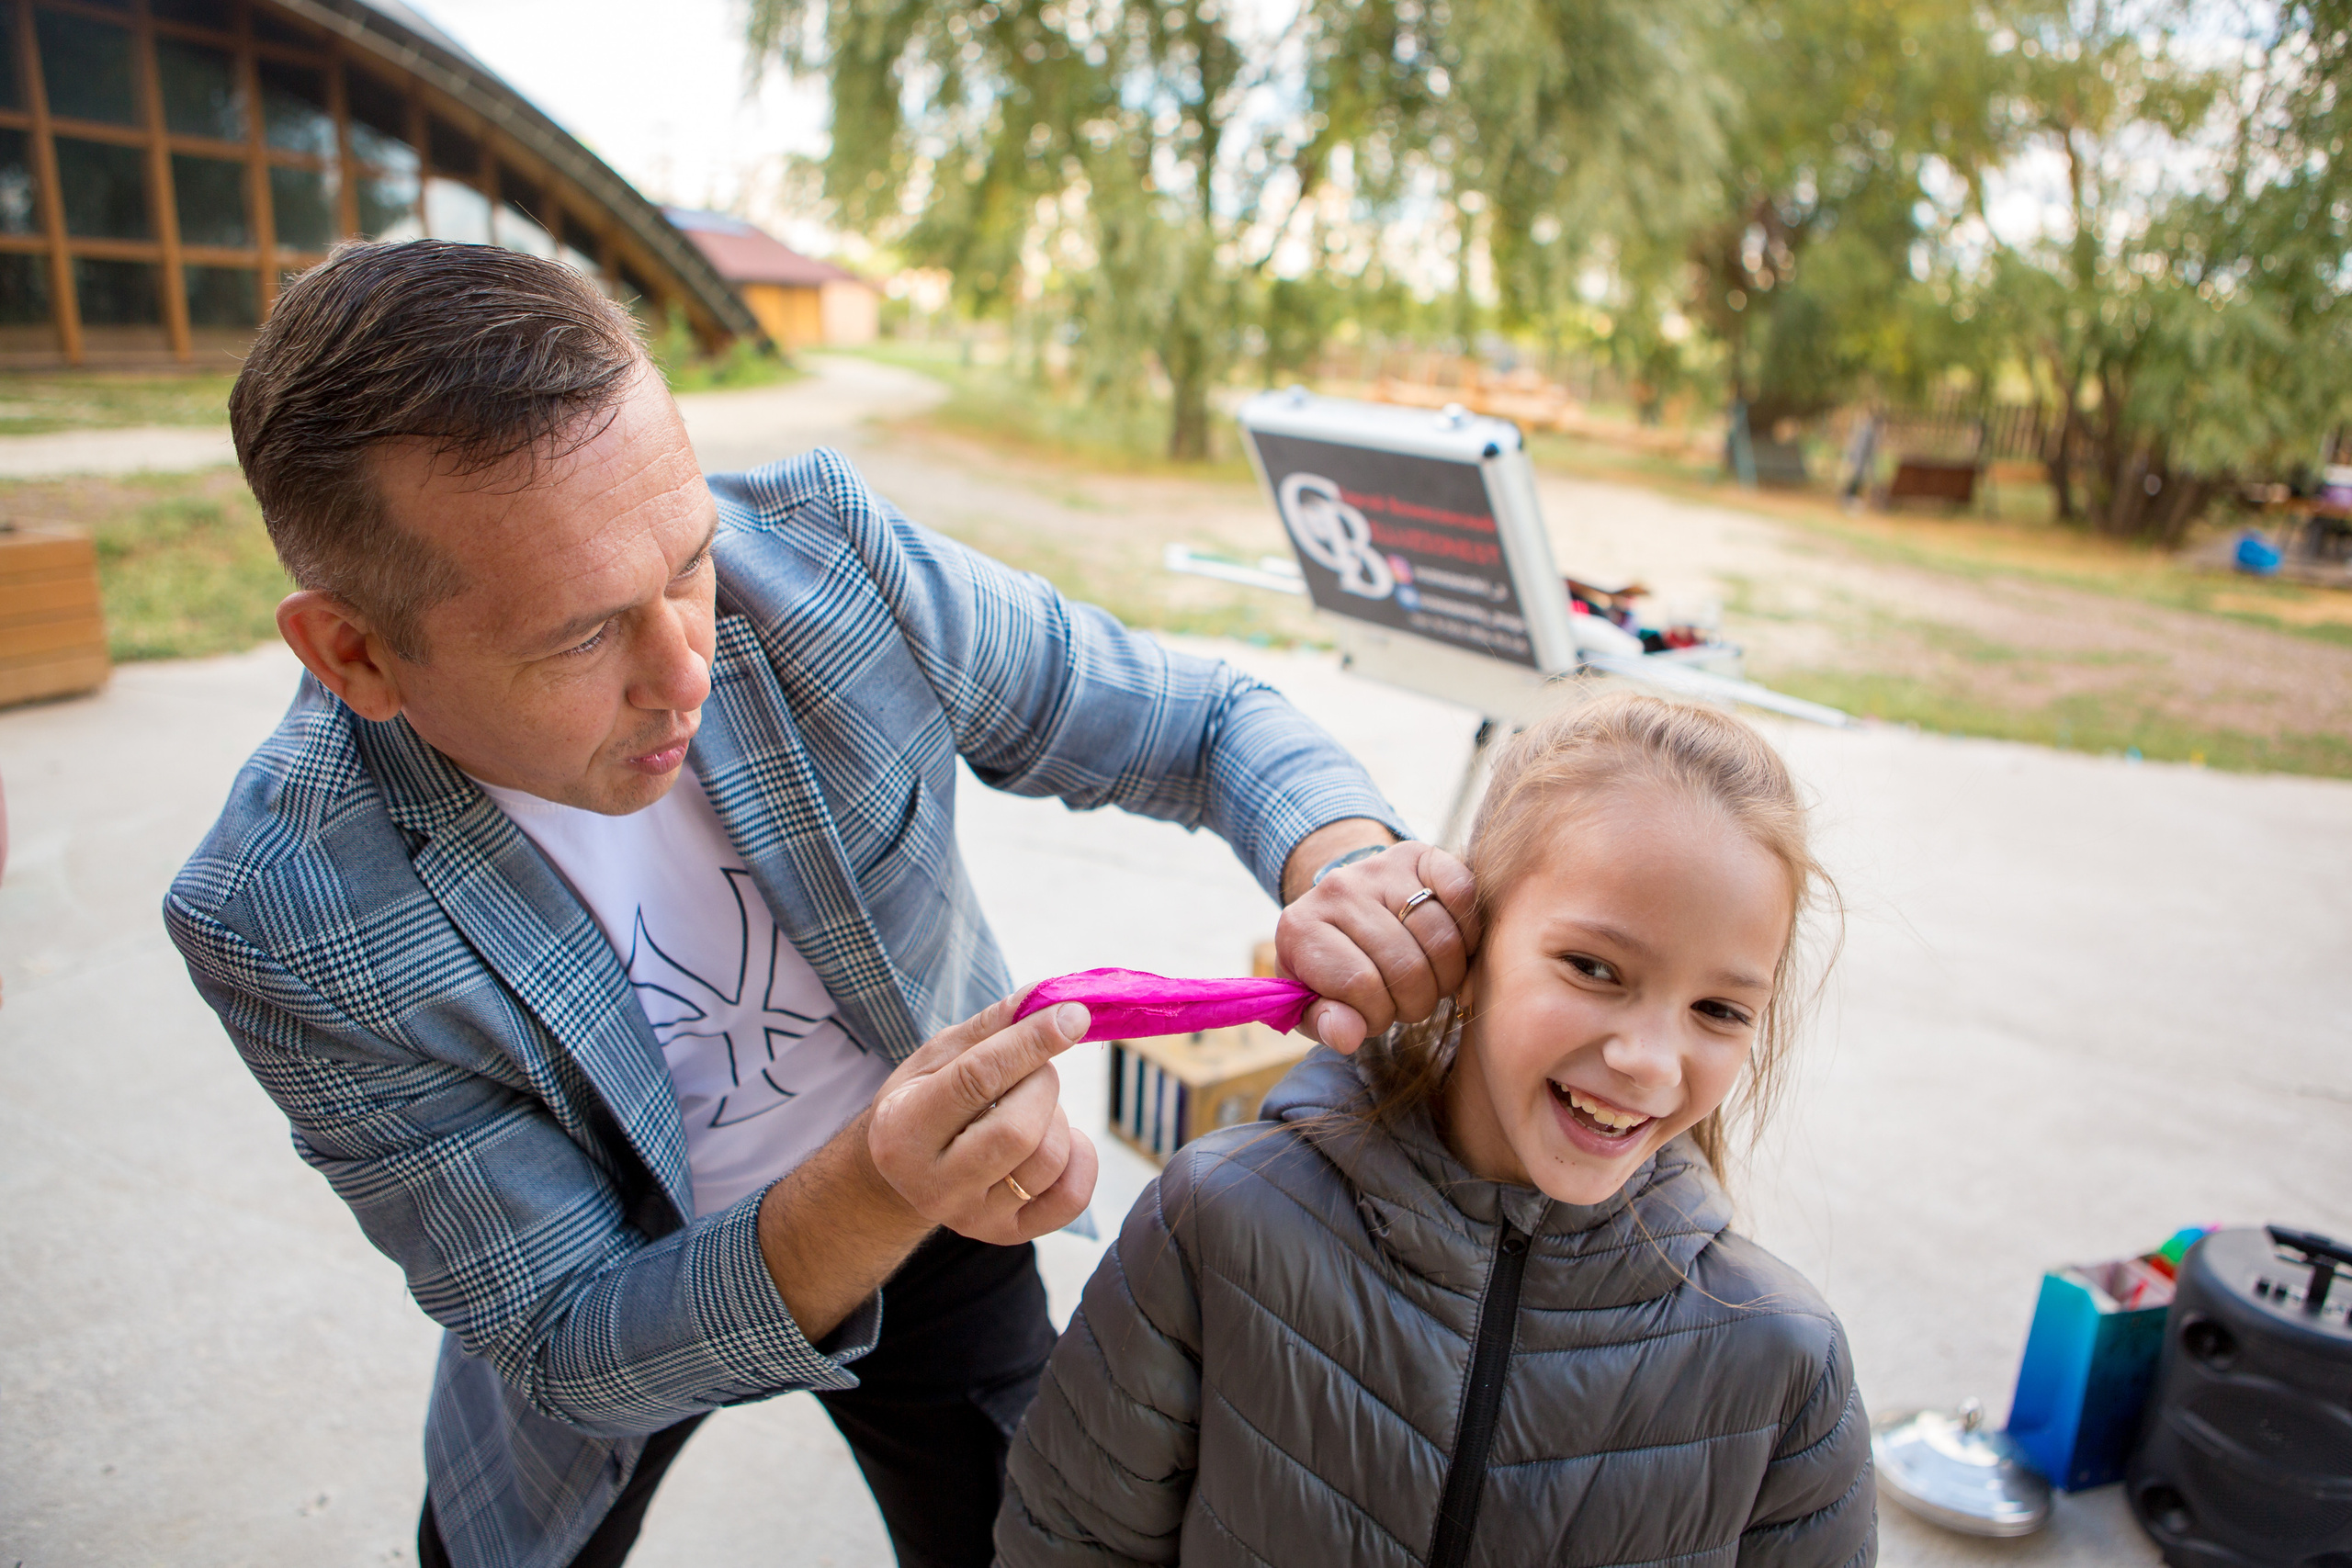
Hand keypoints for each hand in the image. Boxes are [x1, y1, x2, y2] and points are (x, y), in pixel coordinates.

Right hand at [866, 991, 1098, 1244]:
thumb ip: (991, 1027)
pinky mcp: (1006, 1235)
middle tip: (1035, 1069)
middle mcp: (932, 1186)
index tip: (1072, 1014)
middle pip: (1018, 1131)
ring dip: (1058, 1118)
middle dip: (1043, 1084)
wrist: (905, 1172)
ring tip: (1032, 1106)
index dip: (1031, 1043)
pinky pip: (1072, 1197)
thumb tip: (1048, 996)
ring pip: (1048, 1161)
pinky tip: (1058, 1138)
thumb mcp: (938, 1056)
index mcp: (902, 1131)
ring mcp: (971, 1218)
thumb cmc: (925, 1100)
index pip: (976, 1081)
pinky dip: (1081, 1157)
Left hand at [1275, 840, 1479, 1053]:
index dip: (1378, 1015)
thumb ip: (1324, 1023)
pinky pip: (1462, 893)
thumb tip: (1348, 1035)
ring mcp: (1380, 868)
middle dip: (1416, 1002)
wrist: (1341, 905)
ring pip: (1441, 938)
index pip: (1360, 985)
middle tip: (1408, 1002)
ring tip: (1430, 980)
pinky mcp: (1418, 855)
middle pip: (1406, 966)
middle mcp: (1337, 889)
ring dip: (1447, 977)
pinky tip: (1453, 949)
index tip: (1375, 1015)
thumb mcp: (1313, 1001)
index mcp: (1300, 929)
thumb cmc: (1330, 966)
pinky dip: (1468, 933)